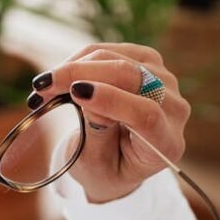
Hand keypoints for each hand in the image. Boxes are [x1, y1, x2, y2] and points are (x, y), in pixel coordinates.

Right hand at [27, 43, 190, 202]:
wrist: (118, 161)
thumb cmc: (106, 169)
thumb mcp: (96, 165)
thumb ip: (97, 134)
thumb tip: (88, 93)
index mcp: (167, 144)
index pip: (146, 115)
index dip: (111, 100)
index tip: (76, 93)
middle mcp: (175, 110)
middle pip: (134, 78)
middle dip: (84, 75)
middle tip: (44, 86)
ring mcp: (165, 82)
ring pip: (120, 58)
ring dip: (77, 67)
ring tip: (47, 86)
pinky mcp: (150, 63)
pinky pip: (113, 50)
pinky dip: (83, 59)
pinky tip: (63, 76)